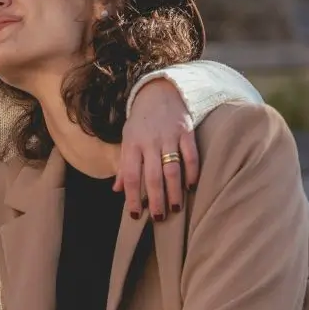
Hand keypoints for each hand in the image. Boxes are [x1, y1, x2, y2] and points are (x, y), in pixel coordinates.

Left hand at [114, 78, 199, 221]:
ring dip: (174, 191)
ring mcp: (169, 136)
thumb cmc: (141, 122)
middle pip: (152, 176)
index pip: (131, 176)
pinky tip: (191, 186)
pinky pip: (191, 155)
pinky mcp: (186, 131)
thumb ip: (124, 165)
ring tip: (175, 208)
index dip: (132, 197)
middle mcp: (149, 142)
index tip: (135, 215)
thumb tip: (116, 190)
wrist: (159, 92)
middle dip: (155, 199)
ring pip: (172, 168)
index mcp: (132, 144)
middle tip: (159, 217)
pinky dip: (192, 172)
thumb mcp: (127, 140)